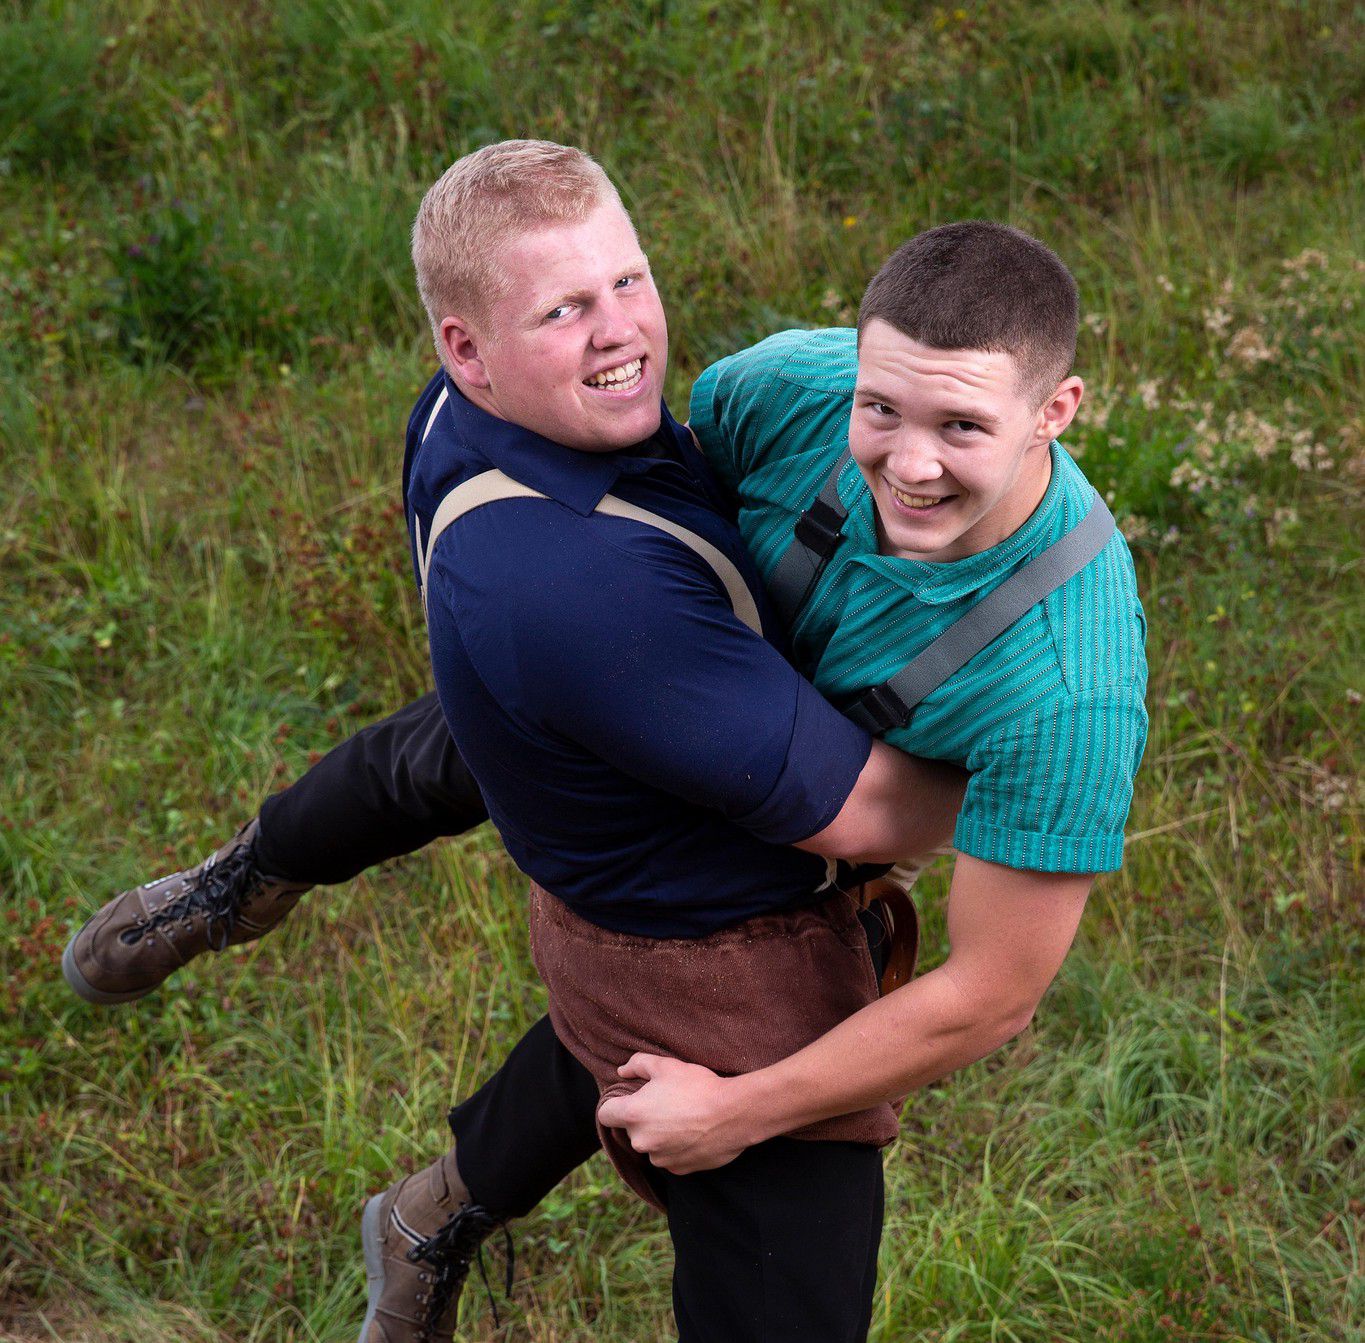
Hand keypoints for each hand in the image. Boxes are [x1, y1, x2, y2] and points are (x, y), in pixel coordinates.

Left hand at [596, 1054, 750, 1173]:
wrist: (732, 1114)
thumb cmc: (698, 1086)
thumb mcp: (666, 1065)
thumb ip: (637, 1064)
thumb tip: (622, 1071)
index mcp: (633, 1114)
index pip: (605, 1114)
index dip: (614, 1105)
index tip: (628, 1100)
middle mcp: (641, 1141)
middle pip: (631, 1130)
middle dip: (643, 1118)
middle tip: (666, 1103)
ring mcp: (659, 1158)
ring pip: (651, 1145)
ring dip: (660, 1135)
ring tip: (683, 1118)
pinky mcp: (677, 1170)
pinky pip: (669, 1157)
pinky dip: (676, 1148)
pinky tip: (693, 1132)